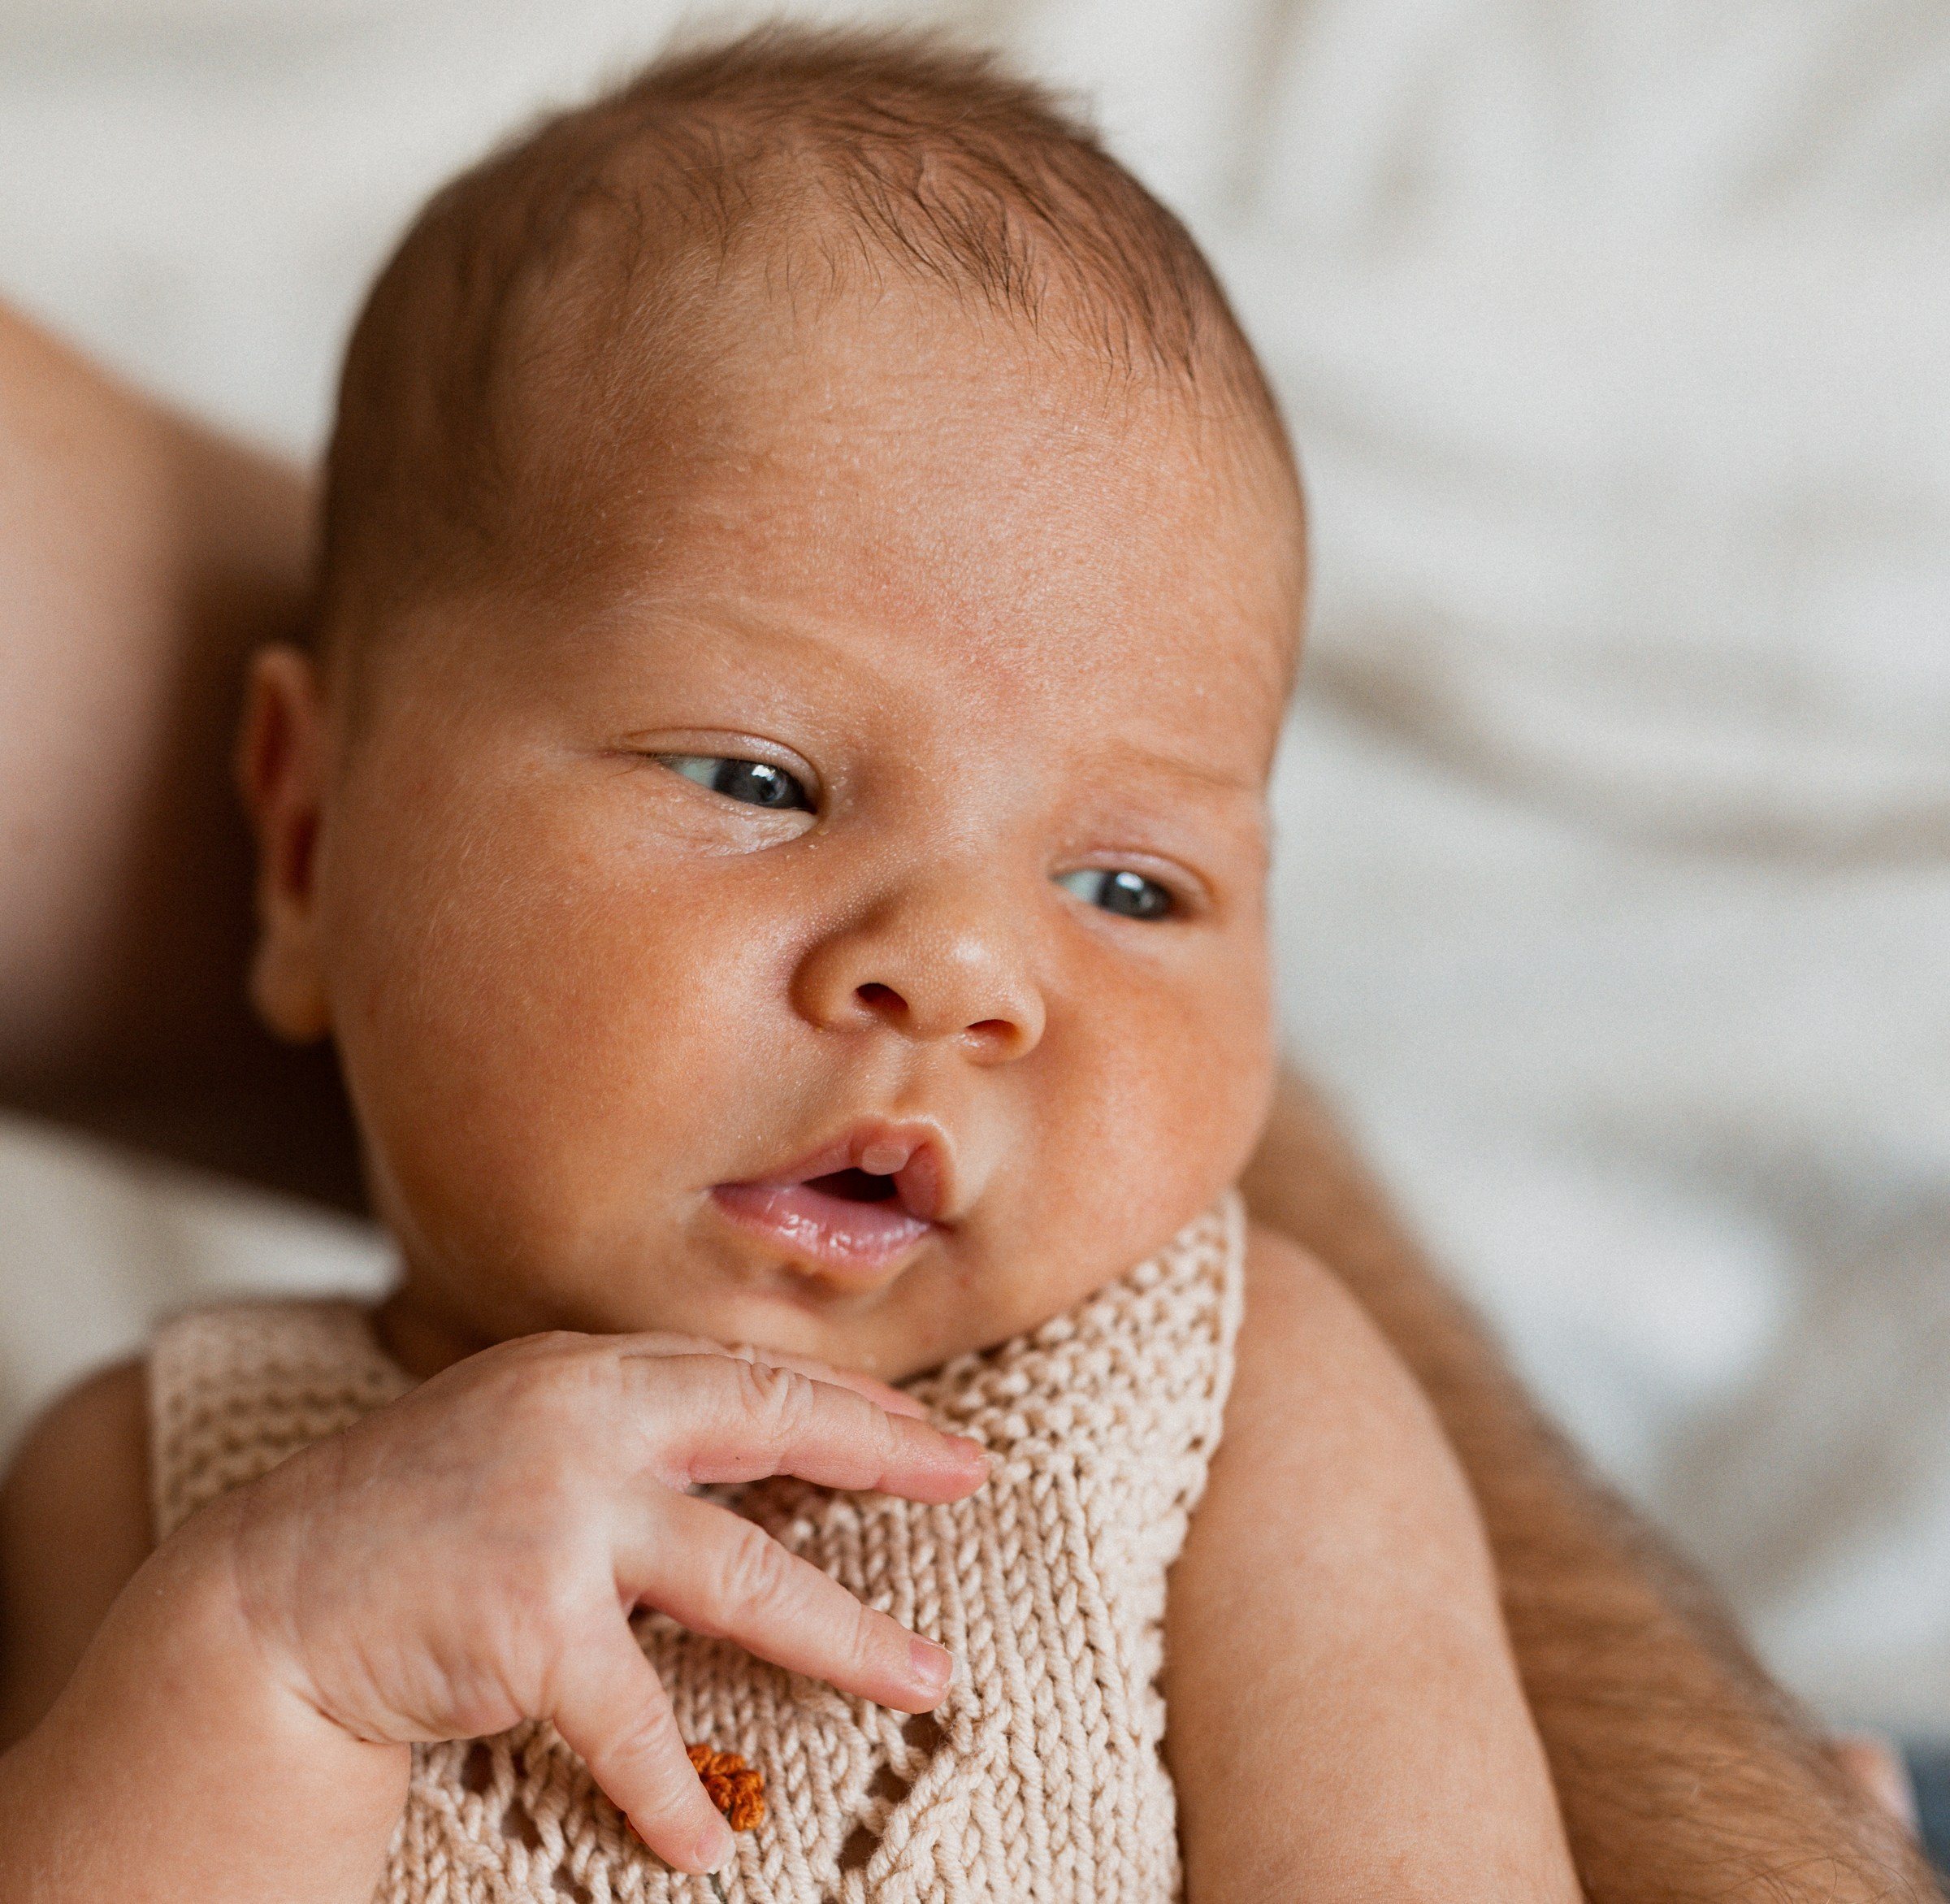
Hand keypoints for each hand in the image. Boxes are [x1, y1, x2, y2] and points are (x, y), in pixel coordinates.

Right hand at [186, 1330, 986, 1872]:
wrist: (265, 1596)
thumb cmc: (411, 1519)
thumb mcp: (525, 1431)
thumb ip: (628, 1428)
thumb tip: (757, 1456)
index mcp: (588, 1370)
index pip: (746, 1374)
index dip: (849, 1403)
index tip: (931, 1431)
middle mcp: (580, 1417)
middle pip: (767, 1421)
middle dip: (883, 1452)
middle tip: (975, 1476)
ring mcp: (557, 1512)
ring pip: (739, 1571)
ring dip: (841, 1635)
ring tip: (923, 1677)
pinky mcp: (527, 1615)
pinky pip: (631, 1714)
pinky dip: (673, 1784)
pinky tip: (707, 1839)